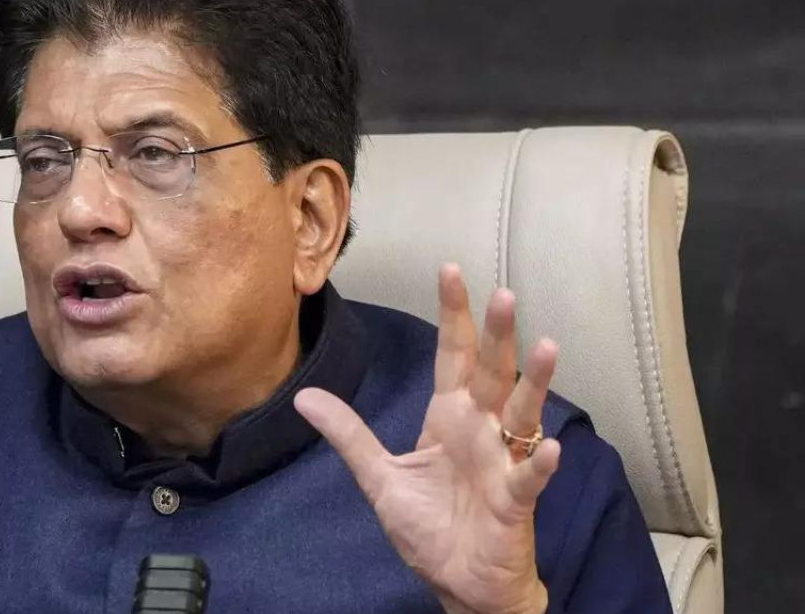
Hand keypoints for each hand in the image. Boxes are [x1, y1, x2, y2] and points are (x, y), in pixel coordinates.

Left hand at [295, 264, 560, 613]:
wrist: (461, 583)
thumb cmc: (431, 528)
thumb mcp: (379, 477)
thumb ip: (349, 435)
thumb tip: (304, 396)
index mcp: (449, 418)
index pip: (453, 356)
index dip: (453, 316)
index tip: (450, 271)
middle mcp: (481, 431)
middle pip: (492, 372)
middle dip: (498, 334)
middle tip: (503, 293)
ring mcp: (502, 462)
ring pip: (523, 413)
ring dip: (535, 382)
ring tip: (547, 346)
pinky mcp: (515, 501)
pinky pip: (529, 478)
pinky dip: (540, 463)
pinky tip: (548, 446)